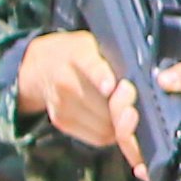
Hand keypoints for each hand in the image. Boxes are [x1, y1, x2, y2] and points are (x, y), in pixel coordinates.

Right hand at [18, 29, 134, 157]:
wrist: (41, 66)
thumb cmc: (77, 54)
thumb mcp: (94, 44)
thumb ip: (114, 57)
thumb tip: (139, 77)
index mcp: (78, 55)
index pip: (91, 67)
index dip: (101, 77)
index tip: (110, 86)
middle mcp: (65, 82)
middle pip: (102, 105)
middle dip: (124, 108)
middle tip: (136, 104)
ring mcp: (62, 105)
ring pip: (104, 125)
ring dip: (120, 123)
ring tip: (126, 111)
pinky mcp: (62, 123)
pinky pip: (97, 136)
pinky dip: (111, 132)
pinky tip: (114, 121)